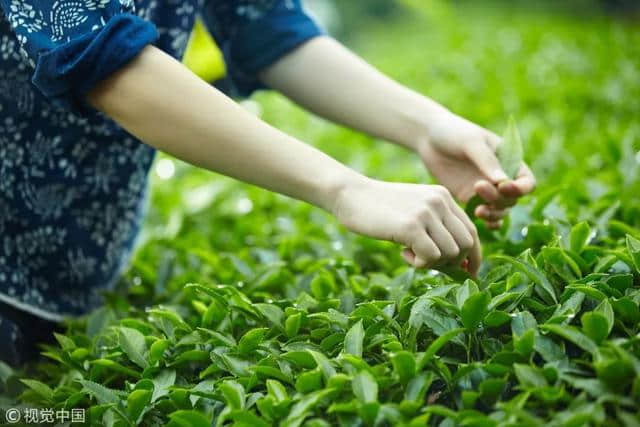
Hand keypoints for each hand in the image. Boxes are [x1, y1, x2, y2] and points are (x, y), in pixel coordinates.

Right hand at [333, 177, 480, 273]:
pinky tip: (402, 253)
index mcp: (443, 197)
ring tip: (411, 254)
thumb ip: (434, 226)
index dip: (472, 256)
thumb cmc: (378, 208)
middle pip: (466, 244)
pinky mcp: (411, 226)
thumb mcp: (413, 210)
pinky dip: (419, 263)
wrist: (350, 195)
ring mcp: (426, 213)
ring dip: (433, 263)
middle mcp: (440, 202)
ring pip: (451, 253)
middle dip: (452, 262)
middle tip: (427, 262)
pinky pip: (431, 257)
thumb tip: (456, 261)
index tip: (467, 272)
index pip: (471, 231)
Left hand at [416, 111, 535, 227]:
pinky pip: (485, 214)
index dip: (520, 189)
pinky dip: (486, 221)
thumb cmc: (454, 133)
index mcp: (509, 160)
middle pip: (512, 199)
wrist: (429, 137)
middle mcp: (501, 177)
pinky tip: (479, 220)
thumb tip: (503, 182)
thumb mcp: (471, 142)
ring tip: (477, 210)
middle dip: (499, 199)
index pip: (526, 181)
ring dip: (493, 213)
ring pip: (500, 210)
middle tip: (477, 187)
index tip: (503, 187)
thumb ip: (486, 161)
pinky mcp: (470, 197)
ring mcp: (486, 189)